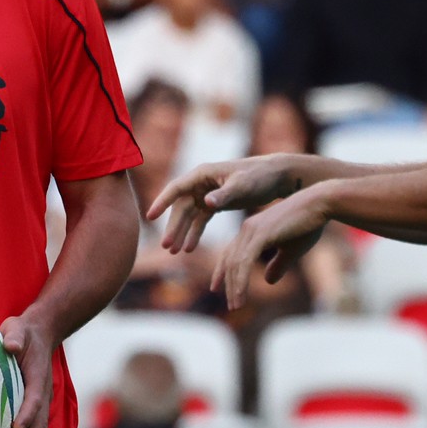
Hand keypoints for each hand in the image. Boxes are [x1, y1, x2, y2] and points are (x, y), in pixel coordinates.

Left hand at [0, 314, 56, 427]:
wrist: (40, 333)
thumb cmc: (23, 332)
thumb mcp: (18, 328)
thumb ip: (14, 336)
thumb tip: (9, 345)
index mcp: (37, 377)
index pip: (33, 399)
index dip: (27, 414)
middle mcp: (41, 394)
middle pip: (39, 425)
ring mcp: (39, 402)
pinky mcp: (33, 406)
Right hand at [146, 153, 310, 253]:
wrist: (277, 176)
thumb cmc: (260, 177)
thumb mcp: (242, 186)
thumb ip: (224, 195)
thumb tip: (206, 202)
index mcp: (203, 174)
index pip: (176, 188)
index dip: (162, 202)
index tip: (150, 217)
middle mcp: (201, 183)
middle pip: (180, 207)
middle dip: (173, 227)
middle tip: (167, 247)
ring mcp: (207, 193)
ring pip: (188, 216)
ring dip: (182, 233)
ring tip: (174, 252)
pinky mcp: (216, 203)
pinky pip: (200, 220)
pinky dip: (195, 234)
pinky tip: (190, 248)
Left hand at [212, 188, 332, 308]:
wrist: (320, 204)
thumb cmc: (308, 225)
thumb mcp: (291, 251)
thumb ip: (278, 264)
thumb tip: (268, 280)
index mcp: (252, 231)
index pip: (231, 253)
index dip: (222, 271)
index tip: (216, 288)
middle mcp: (247, 229)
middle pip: (230, 260)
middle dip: (228, 284)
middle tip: (232, 306)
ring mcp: (252, 231)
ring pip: (235, 263)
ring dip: (234, 287)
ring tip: (237, 306)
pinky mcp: (260, 234)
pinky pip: (244, 261)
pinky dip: (240, 280)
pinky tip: (240, 295)